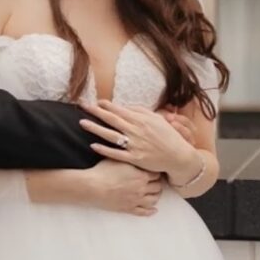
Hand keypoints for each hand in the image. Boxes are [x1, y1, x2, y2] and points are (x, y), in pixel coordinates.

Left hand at [79, 100, 201, 180]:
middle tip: (82, 106)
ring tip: (82, 123)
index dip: (106, 105)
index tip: (96, 101)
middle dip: (96, 112)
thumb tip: (126, 106)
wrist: (177, 156)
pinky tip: (93, 145)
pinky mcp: (134, 158)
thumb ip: (141, 111)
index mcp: (141, 120)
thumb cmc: (168, 136)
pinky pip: (116, 153)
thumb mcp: (157, 119)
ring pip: (111, 135)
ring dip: (95, 128)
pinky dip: (105, 149)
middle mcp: (136, 131)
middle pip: (112, 119)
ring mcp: (134, 145)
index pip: (120, 110)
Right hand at [83, 160, 162, 216]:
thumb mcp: (117, 158)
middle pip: (158, 187)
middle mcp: (141, 188)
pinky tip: (154, 210)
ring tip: (155, 193)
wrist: (92, 186)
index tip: (154, 170)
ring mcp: (136, 200)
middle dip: (157, 183)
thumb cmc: (102, 171)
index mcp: (141, 175)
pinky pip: (144, 212)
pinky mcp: (129, 209)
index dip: (156, 171)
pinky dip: (150, 211)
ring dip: (156, 196)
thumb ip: (127, 156)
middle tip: (156, 181)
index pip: (156, 174)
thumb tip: (132, 149)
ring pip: (153, 200)